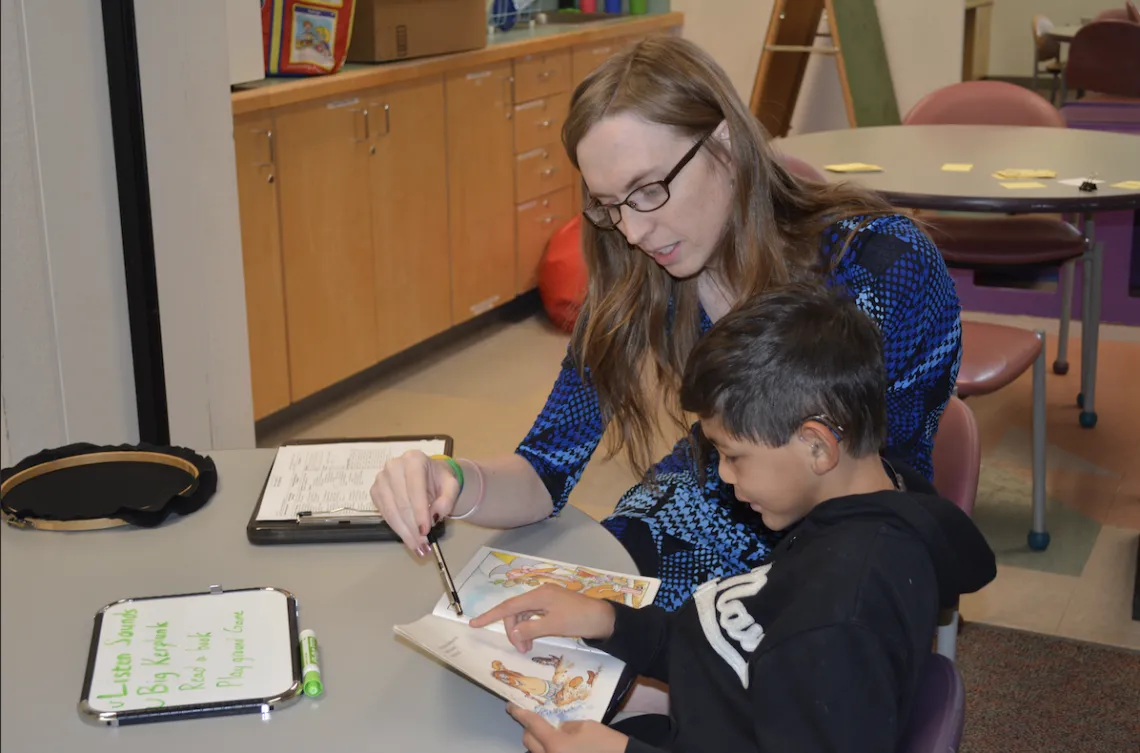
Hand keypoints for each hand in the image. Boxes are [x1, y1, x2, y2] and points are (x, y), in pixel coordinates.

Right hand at [369, 450, 459, 555]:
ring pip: (391, 512)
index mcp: (414, 460)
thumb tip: (435, 516)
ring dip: (404, 533)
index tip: (426, 532)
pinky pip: (385, 515)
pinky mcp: (375, 491)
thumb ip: (448, 499)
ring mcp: (381, 478)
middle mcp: (394, 466)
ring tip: (417, 547)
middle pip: (402, 503)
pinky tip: (408, 538)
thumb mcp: (451, 486)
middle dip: (413, 528)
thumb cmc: (438, 479)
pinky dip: (397, 529)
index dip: (420, 512)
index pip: (415, 489)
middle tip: (424, 545)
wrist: (427, 474)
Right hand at [468, 584, 615, 652]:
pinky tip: (532, 639)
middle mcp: (540, 594)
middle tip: (521, 649)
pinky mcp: (552, 606)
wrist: (604, 619)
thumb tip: (514, 632)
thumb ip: (531, 628)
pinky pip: (533, 617)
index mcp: (539, 595)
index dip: (490, 615)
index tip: (474, 623)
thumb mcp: (554, 626)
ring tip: (527, 648)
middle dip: (513, 630)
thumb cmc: (580, 619)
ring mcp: (546, 600)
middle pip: (515, 612)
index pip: (509, 606)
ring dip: (521, 631)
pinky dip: (529, 628)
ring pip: (523, 615)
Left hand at [508, 705, 627, 752]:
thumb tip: (554, 727)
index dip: (520, 713)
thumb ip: (564, 725)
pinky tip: (555, 745)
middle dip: (529, 729)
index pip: (532, 725)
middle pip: (528, 741)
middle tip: (535, 720)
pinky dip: (546, 750)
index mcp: (556, 744)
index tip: (511, 706)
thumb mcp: (584, 726)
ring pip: (535, 752)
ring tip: (547, 734)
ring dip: (537, 743)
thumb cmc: (605, 743)